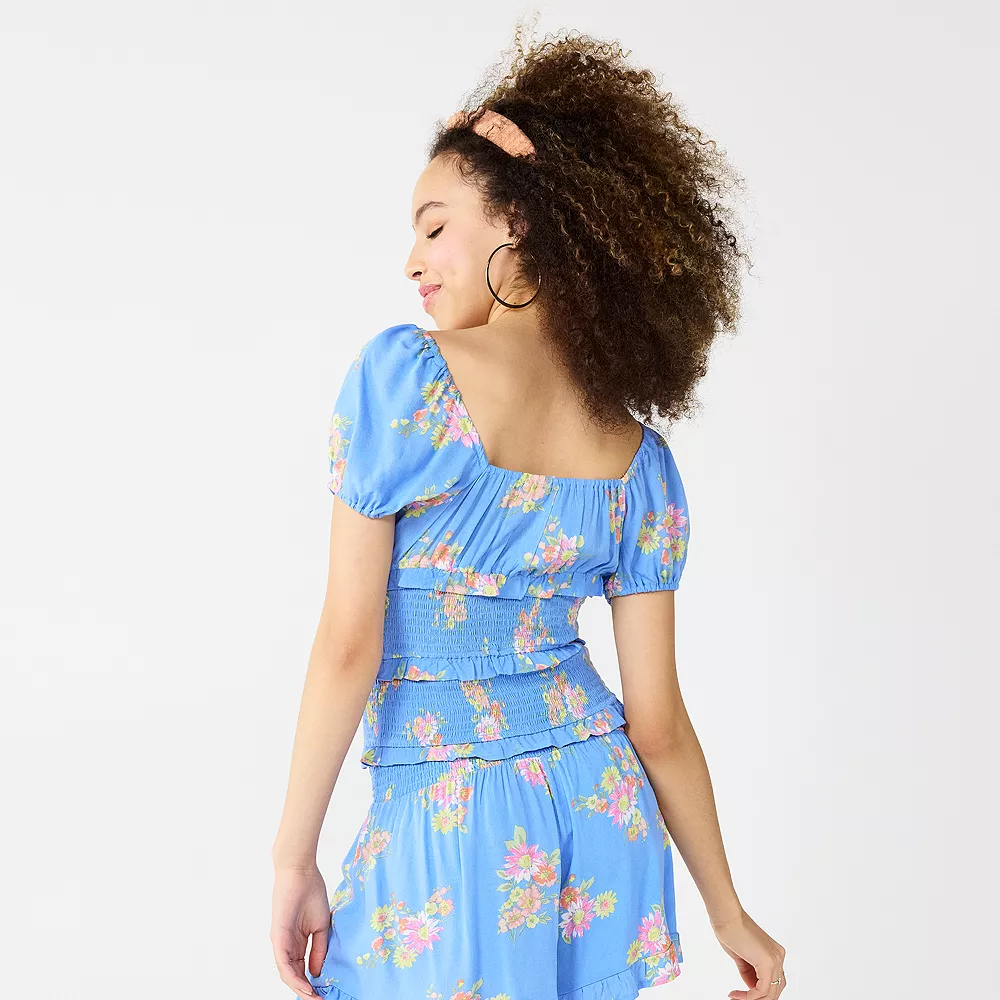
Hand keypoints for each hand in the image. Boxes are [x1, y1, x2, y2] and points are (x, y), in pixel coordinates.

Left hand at [270, 864, 330, 997]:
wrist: (301, 871)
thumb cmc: (311, 891)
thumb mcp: (321, 925)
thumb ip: (319, 948)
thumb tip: (318, 972)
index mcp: (297, 942)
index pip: (302, 969)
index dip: (312, 983)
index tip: (324, 993)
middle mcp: (286, 945)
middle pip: (294, 975)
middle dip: (306, 991)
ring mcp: (281, 942)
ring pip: (288, 974)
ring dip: (300, 989)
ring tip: (313, 999)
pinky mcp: (278, 937)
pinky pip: (284, 964)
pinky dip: (294, 978)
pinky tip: (305, 987)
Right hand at [713, 907, 786, 998]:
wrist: (726, 915)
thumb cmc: (730, 930)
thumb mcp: (742, 956)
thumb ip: (750, 971)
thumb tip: (751, 987)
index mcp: (774, 953)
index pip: (773, 982)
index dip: (757, 991)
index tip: (740, 994)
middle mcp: (778, 956)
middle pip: (774, 990)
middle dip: (757, 998)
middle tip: (739, 998)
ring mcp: (775, 959)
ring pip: (770, 993)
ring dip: (752, 998)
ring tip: (736, 997)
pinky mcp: (768, 963)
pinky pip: (762, 990)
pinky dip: (749, 996)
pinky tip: (736, 994)